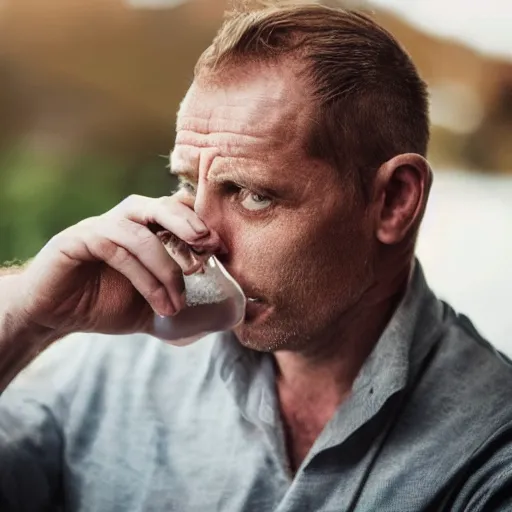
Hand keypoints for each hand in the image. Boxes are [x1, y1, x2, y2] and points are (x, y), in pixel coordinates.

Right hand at [12, 193, 221, 335]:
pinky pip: (115, 248)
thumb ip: (177, 299)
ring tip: (178, 303)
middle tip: (209, 244)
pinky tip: (159, 304)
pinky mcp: (76, 239)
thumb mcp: (151, 304)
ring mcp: (98, 227)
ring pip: (139, 232)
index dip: (200, 222)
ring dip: (166, 268)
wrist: (55, 316)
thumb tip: (219, 315)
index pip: (174, 210)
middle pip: (159, 205)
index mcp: (142, 229)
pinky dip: (143, 277)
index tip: (221, 247)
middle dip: (187, 222)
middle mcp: (123, 222)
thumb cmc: (105, 305)